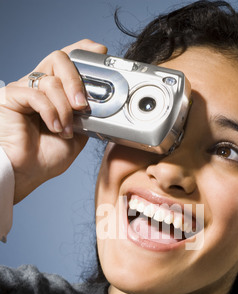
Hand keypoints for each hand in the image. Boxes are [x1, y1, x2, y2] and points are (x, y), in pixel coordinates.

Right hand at [0, 39, 106, 202]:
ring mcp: (24, 90)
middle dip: (76, 81)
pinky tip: (54, 128)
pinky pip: (36, 94)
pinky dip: (50, 111)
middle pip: (60, 59)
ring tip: (65, 129)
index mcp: (56, 93)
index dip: (84, 52)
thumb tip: (101, 103)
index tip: (101, 53)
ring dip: (64, 107)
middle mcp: (39, 87)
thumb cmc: (45, 158)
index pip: (68, 61)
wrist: (25, 173)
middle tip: (82, 105)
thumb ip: (87, 116)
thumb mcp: (77, 136)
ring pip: (51, 79)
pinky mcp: (11, 96)